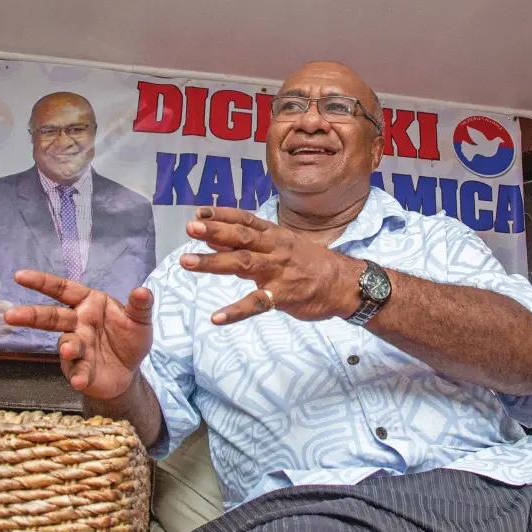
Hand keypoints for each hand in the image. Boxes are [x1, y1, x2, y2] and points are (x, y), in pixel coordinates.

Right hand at [4, 270, 153, 399]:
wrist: (130, 370)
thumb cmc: (130, 338)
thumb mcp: (140, 319)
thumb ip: (141, 305)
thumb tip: (143, 291)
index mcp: (89, 304)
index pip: (64, 290)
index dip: (43, 282)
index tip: (20, 276)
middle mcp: (78, 323)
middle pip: (51, 316)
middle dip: (31, 315)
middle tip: (12, 315)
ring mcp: (77, 346)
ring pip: (65, 344)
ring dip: (67, 347)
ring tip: (69, 351)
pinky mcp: (79, 369)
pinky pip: (77, 370)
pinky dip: (79, 375)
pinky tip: (80, 380)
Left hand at [179, 207, 361, 323]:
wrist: (344, 283)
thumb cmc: (310, 263)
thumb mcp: (283, 246)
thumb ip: (252, 244)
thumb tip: (218, 237)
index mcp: (274, 236)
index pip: (245, 220)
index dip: (222, 215)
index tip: (198, 213)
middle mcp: (275, 249)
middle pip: (241, 238)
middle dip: (214, 232)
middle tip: (190, 229)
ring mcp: (279, 272)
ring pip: (243, 264)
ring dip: (213, 263)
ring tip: (187, 263)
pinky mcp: (284, 296)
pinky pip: (257, 303)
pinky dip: (236, 311)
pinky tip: (217, 318)